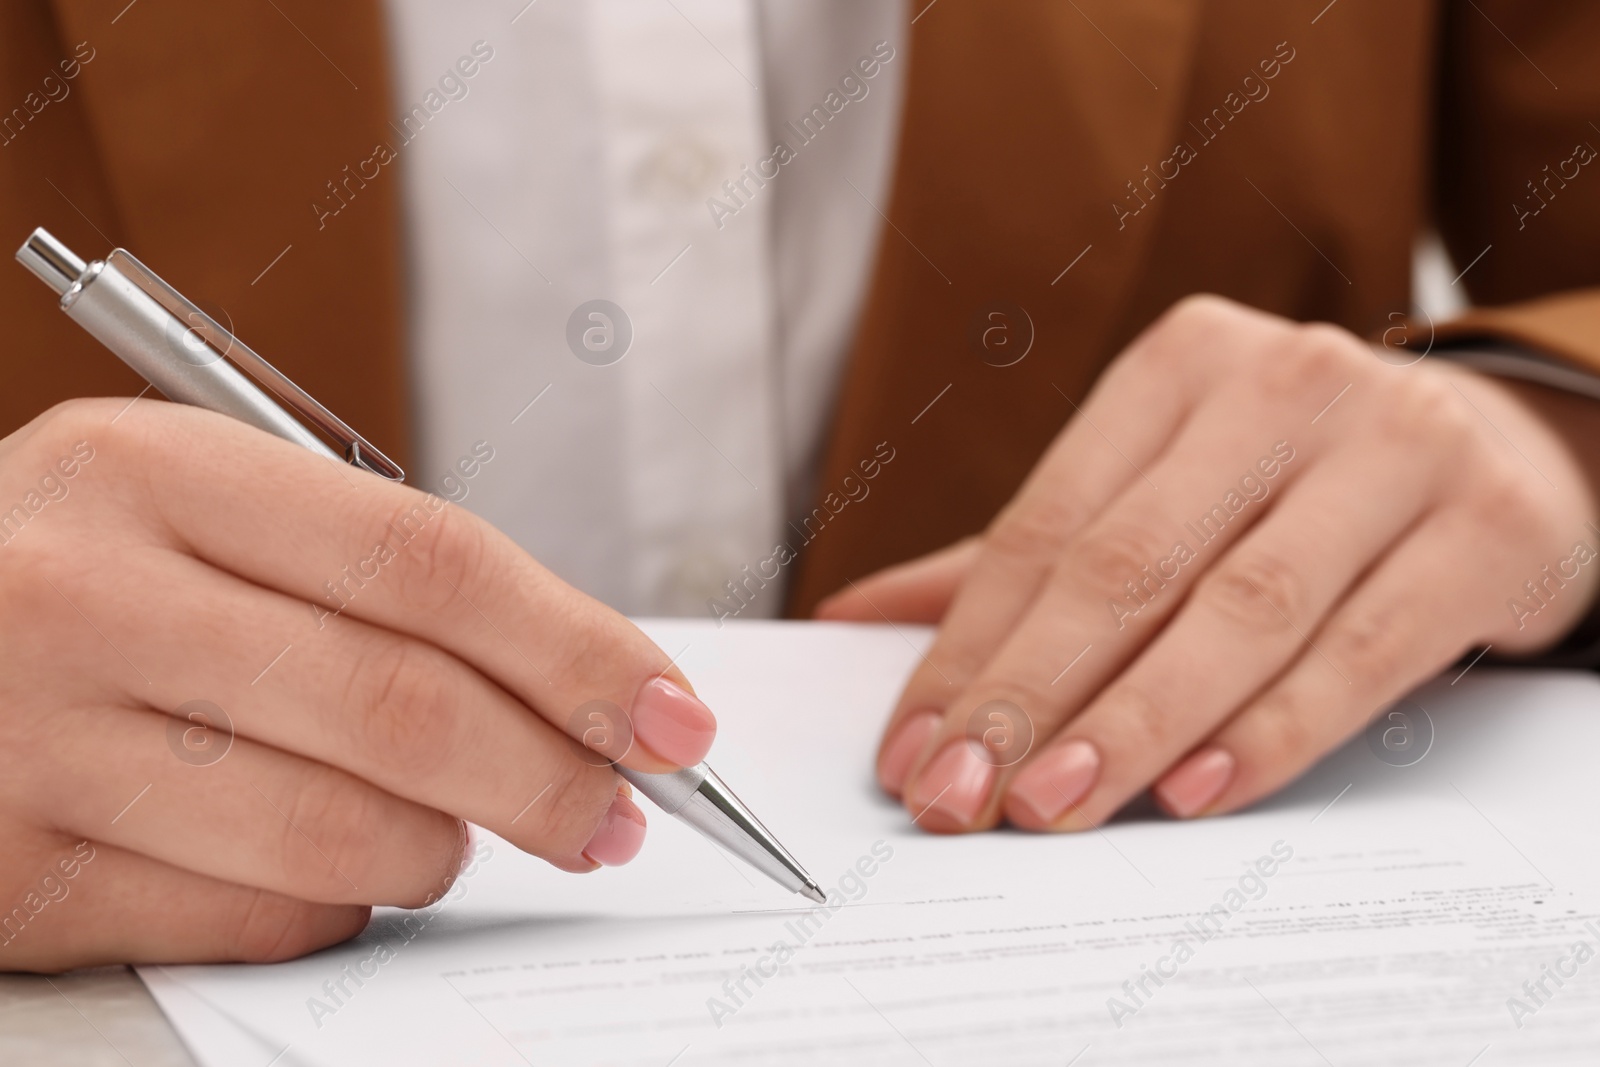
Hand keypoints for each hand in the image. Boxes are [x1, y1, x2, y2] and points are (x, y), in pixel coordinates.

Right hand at [0, 399, 715, 971]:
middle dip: (552, 775)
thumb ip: (365, 574)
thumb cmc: (74, 571)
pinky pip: (256, 918)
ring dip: (445, 848)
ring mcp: (34, 742)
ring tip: (455, 829)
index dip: (579, 648)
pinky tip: (330, 868)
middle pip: (404, 707)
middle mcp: (82, 593)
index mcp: (150, 467)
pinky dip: (338, 907)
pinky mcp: (15, 876)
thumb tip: (571, 686)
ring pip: (342, 834)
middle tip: (618, 811)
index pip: (431, 564)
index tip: (671, 715)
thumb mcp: (191, 506)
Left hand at [819, 296, 1599, 831]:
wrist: (1512, 448)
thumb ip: (1023, 556)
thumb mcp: (1165, 487)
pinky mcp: (1484, 529)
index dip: (968, 646)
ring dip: (1131, 723)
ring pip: (1237, 610)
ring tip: (1051, 806)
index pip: (1046, 525)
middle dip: (1028, 693)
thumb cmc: (1299, 480)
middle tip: (959, 795)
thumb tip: (852, 621)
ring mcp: (1394, 448)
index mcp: (1182, 365)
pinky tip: (1191, 791)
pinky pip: (1357, 650)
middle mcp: (1284, 386)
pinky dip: (1268, 730)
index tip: (911, 748)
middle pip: (1126, 565)